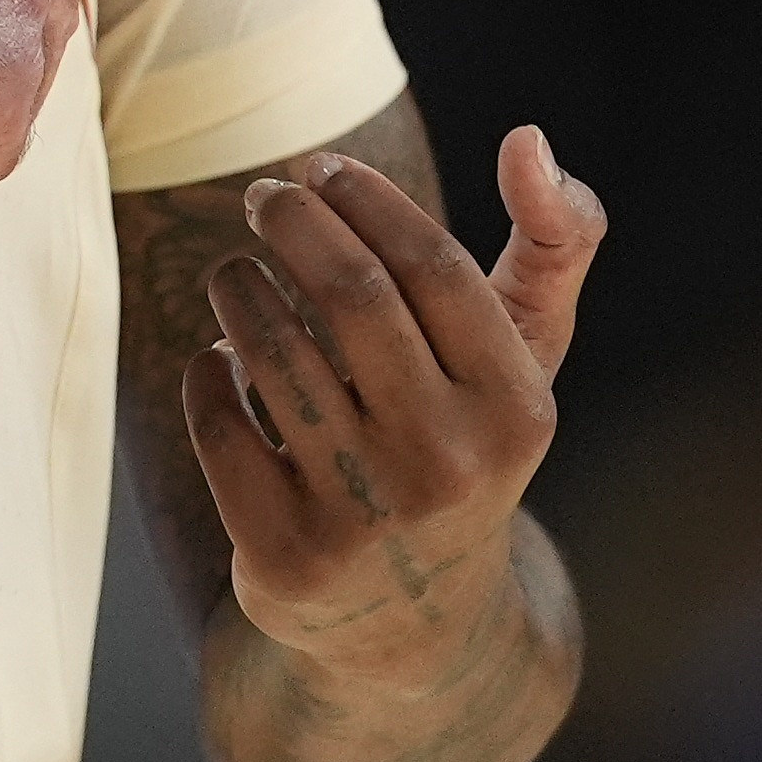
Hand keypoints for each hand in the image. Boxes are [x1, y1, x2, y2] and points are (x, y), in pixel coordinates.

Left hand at [180, 131, 603, 681]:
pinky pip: (217, 420)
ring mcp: (362, 515)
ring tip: (235, 273)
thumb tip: (531, 140)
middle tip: (263, 196)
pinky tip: (220, 359)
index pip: (432, 265)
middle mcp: (447, 466)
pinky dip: (206, 371)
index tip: (321, 168)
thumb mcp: (524, 361)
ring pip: (269, 350)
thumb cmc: (463, 445)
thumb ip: (555, 242)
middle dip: (292, 222)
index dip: (366, 199)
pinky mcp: (282, 554)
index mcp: (515, 411)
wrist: (414, 621)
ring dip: (238, 287)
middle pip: (349, 293)